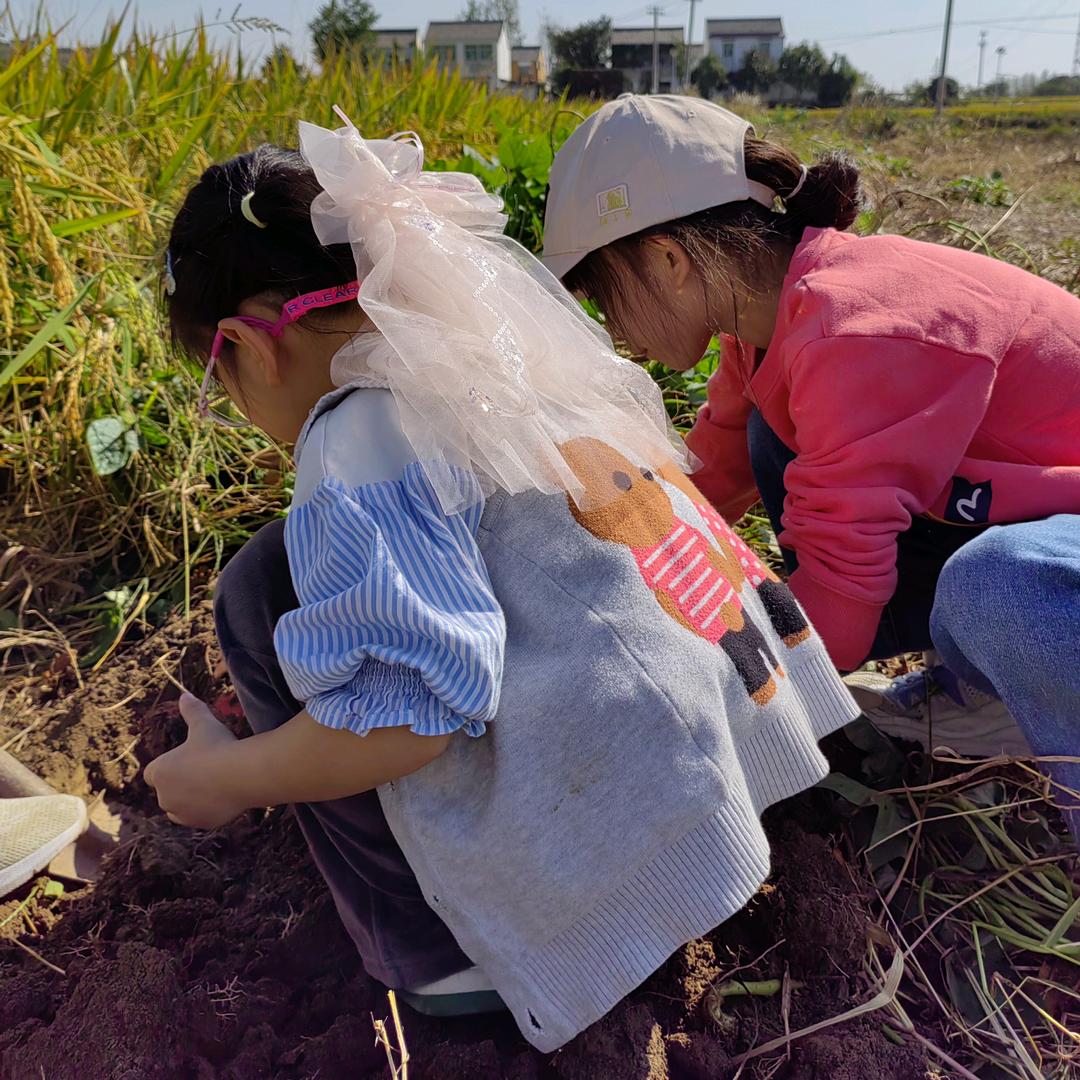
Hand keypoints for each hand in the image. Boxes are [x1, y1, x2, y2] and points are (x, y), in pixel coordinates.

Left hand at [144, 693, 246, 828]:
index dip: (170, 766)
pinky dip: (207, 811)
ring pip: (180, 808)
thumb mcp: (204, 724)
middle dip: (180, 785)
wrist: (240, 775)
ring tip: (213, 786)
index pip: (154, 773)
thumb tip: (184, 695)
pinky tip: (223, 798)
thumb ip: (192, 710)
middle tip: (204, 771)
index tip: (187, 760)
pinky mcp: (201, 824)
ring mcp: (182, 813)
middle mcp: (164, 797)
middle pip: (167, 792)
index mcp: (159, 773)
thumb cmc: (218, 746)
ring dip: (190, 801)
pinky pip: (199, 818)